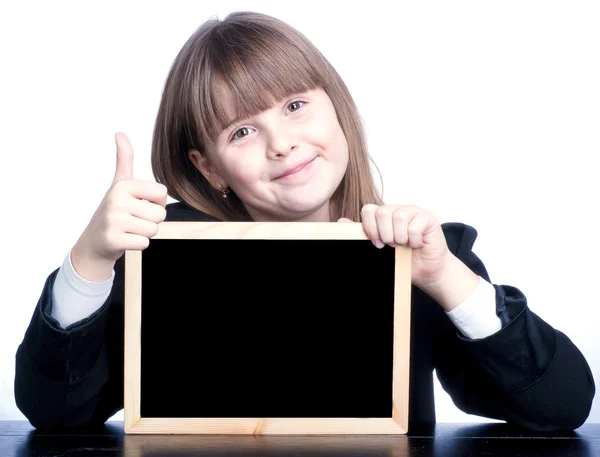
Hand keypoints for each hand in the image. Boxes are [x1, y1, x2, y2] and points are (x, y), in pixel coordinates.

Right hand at [71, 132, 167, 280]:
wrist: (94, 241)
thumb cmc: (114, 211)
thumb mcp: (119, 183)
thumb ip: (124, 159)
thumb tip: (120, 133)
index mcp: (123, 185)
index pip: (162, 193)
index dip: (156, 202)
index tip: (140, 204)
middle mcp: (116, 200)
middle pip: (160, 214)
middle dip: (151, 220)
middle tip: (133, 220)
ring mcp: (113, 221)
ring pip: (153, 229)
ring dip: (144, 233)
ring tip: (129, 229)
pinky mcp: (113, 240)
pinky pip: (144, 243)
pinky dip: (138, 244)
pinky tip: (124, 240)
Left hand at [339, 204, 450, 289]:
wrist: (427, 270)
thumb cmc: (404, 259)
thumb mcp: (379, 247)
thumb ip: (362, 234)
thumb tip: (341, 221)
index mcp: (385, 215)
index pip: (369, 210)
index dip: (370, 228)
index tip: (377, 243)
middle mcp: (398, 209)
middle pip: (382, 212)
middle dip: (385, 234)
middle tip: (392, 245)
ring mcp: (414, 211)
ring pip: (398, 217)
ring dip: (400, 237)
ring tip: (404, 244)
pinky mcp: (427, 217)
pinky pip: (414, 226)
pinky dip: (414, 240)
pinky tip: (417, 244)